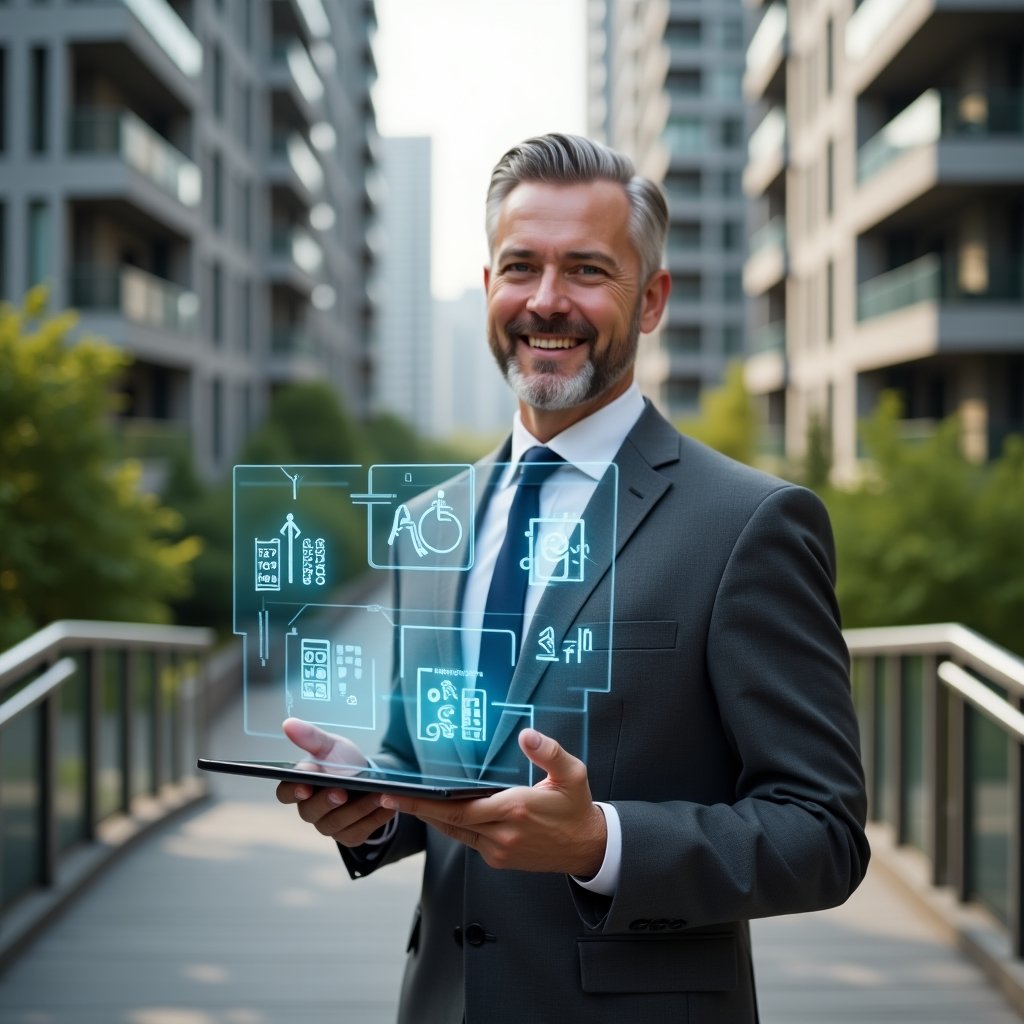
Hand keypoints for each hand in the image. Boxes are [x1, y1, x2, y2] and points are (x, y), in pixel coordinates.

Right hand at [275, 717, 395, 847]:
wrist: (371, 776)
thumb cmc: (344, 761)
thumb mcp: (331, 745)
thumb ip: (311, 737)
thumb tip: (288, 723)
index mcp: (301, 786)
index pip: (286, 793)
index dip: (293, 791)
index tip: (305, 785)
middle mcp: (310, 810)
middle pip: (310, 812)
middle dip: (326, 801)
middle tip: (341, 791)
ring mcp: (329, 825)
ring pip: (336, 824)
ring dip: (357, 809)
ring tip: (375, 795)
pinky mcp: (349, 836)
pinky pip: (358, 832)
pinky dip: (373, 819)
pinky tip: (386, 805)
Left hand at [380, 729, 606, 875]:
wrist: (588, 848)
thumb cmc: (577, 808)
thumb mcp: (572, 774)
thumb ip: (549, 752)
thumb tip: (527, 734)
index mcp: (515, 809)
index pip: (460, 808)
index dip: (427, 802)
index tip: (402, 794)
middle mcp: (503, 834)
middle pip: (450, 823)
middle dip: (418, 809)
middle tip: (390, 798)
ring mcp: (500, 851)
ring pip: (456, 834)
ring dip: (433, 819)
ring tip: (410, 802)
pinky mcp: (500, 859)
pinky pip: (469, 841)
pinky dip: (454, 827)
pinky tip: (444, 813)